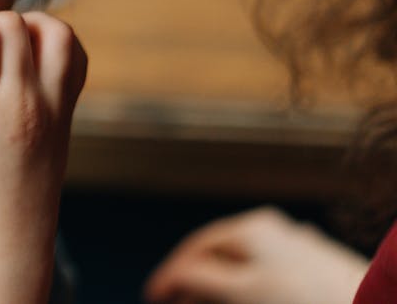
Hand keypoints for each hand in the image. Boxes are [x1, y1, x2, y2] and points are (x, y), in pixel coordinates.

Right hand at [0, 0, 86, 301]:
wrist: (8, 222)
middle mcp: (19, 102)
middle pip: (12, 26)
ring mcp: (51, 105)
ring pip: (53, 31)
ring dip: (26, 20)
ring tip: (6, 37)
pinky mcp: (68, 108)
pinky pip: (76, 54)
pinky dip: (56, 37)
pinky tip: (33, 49)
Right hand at [144, 206, 368, 303]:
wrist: (370, 303)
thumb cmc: (306, 300)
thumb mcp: (240, 290)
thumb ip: (198, 279)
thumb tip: (173, 278)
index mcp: (250, 227)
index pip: (194, 250)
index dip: (169, 276)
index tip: (152, 297)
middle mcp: (272, 229)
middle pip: (217, 256)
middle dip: (193, 282)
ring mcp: (295, 248)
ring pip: (243, 266)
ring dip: (219, 286)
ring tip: (205, 302)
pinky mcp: (314, 267)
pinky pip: (266, 276)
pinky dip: (245, 288)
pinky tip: (244, 298)